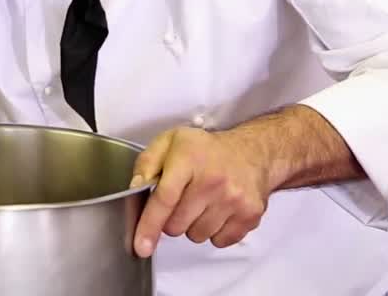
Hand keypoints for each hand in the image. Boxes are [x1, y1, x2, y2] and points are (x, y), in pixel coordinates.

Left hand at [129, 127, 270, 257]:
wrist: (252, 152)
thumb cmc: (206, 149)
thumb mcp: (169, 142)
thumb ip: (147, 163)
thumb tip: (135, 188)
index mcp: (189, 158)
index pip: (165, 199)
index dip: (149, 225)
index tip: (141, 245)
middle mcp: (214, 180)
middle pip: (177, 225)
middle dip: (171, 219)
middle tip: (182, 199)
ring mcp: (234, 199)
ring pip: (197, 236)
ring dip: (193, 225)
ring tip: (202, 202)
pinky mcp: (250, 215)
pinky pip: (219, 241)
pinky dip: (214, 231)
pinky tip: (217, 210)